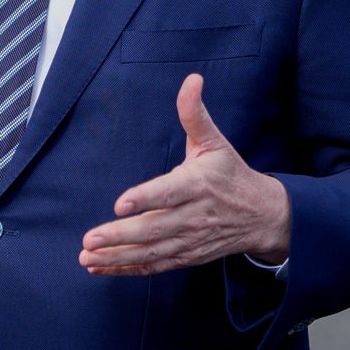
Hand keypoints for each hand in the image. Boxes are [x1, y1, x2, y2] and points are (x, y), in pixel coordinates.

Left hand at [81, 74, 290, 275]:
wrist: (261, 215)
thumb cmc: (230, 174)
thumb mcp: (215, 142)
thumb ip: (194, 114)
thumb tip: (191, 80)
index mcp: (199, 184)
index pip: (169, 193)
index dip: (145, 199)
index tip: (121, 203)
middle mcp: (194, 215)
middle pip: (155, 228)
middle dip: (121, 235)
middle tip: (90, 238)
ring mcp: (190, 239)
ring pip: (152, 252)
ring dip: (118, 256)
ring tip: (88, 256)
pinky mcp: (186, 256)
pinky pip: (154, 266)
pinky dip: (127, 269)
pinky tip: (101, 267)